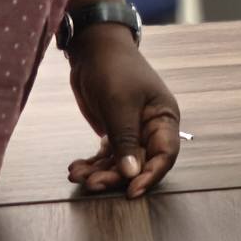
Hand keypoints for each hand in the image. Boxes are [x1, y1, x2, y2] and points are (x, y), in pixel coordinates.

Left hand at [65, 28, 180, 198]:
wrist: (93, 49)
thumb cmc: (115, 68)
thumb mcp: (120, 104)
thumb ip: (126, 140)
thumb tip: (132, 174)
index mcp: (163, 118)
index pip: (165, 155)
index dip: (150, 175)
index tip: (131, 191)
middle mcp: (150, 128)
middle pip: (139, 163)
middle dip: (116, 176)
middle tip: (93, 183)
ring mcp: (131, 132)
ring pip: (120, 163)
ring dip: (100, 172)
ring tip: (78, 176)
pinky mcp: (112, 132)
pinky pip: (106, 156)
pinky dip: (92, 164)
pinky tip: (76, 168)